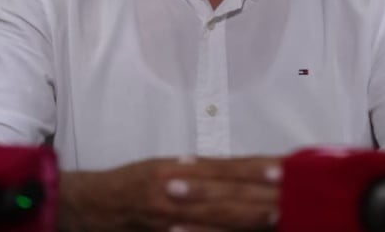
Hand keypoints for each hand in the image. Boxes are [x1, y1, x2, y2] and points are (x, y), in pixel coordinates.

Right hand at [60, 155, 281, 231]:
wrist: (90, 207)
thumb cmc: (129, 185)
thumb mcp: (162, 168)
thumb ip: (199, 171)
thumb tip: (243, 170)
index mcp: (174, 168)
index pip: (223, 168)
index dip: (252, 168)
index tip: (282, 167)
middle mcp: (172, 190)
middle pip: (224, 194)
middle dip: (259, 195)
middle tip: (294, 195)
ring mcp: (169, 218)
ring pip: (216, 218)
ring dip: (247, 216)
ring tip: (276, 214)